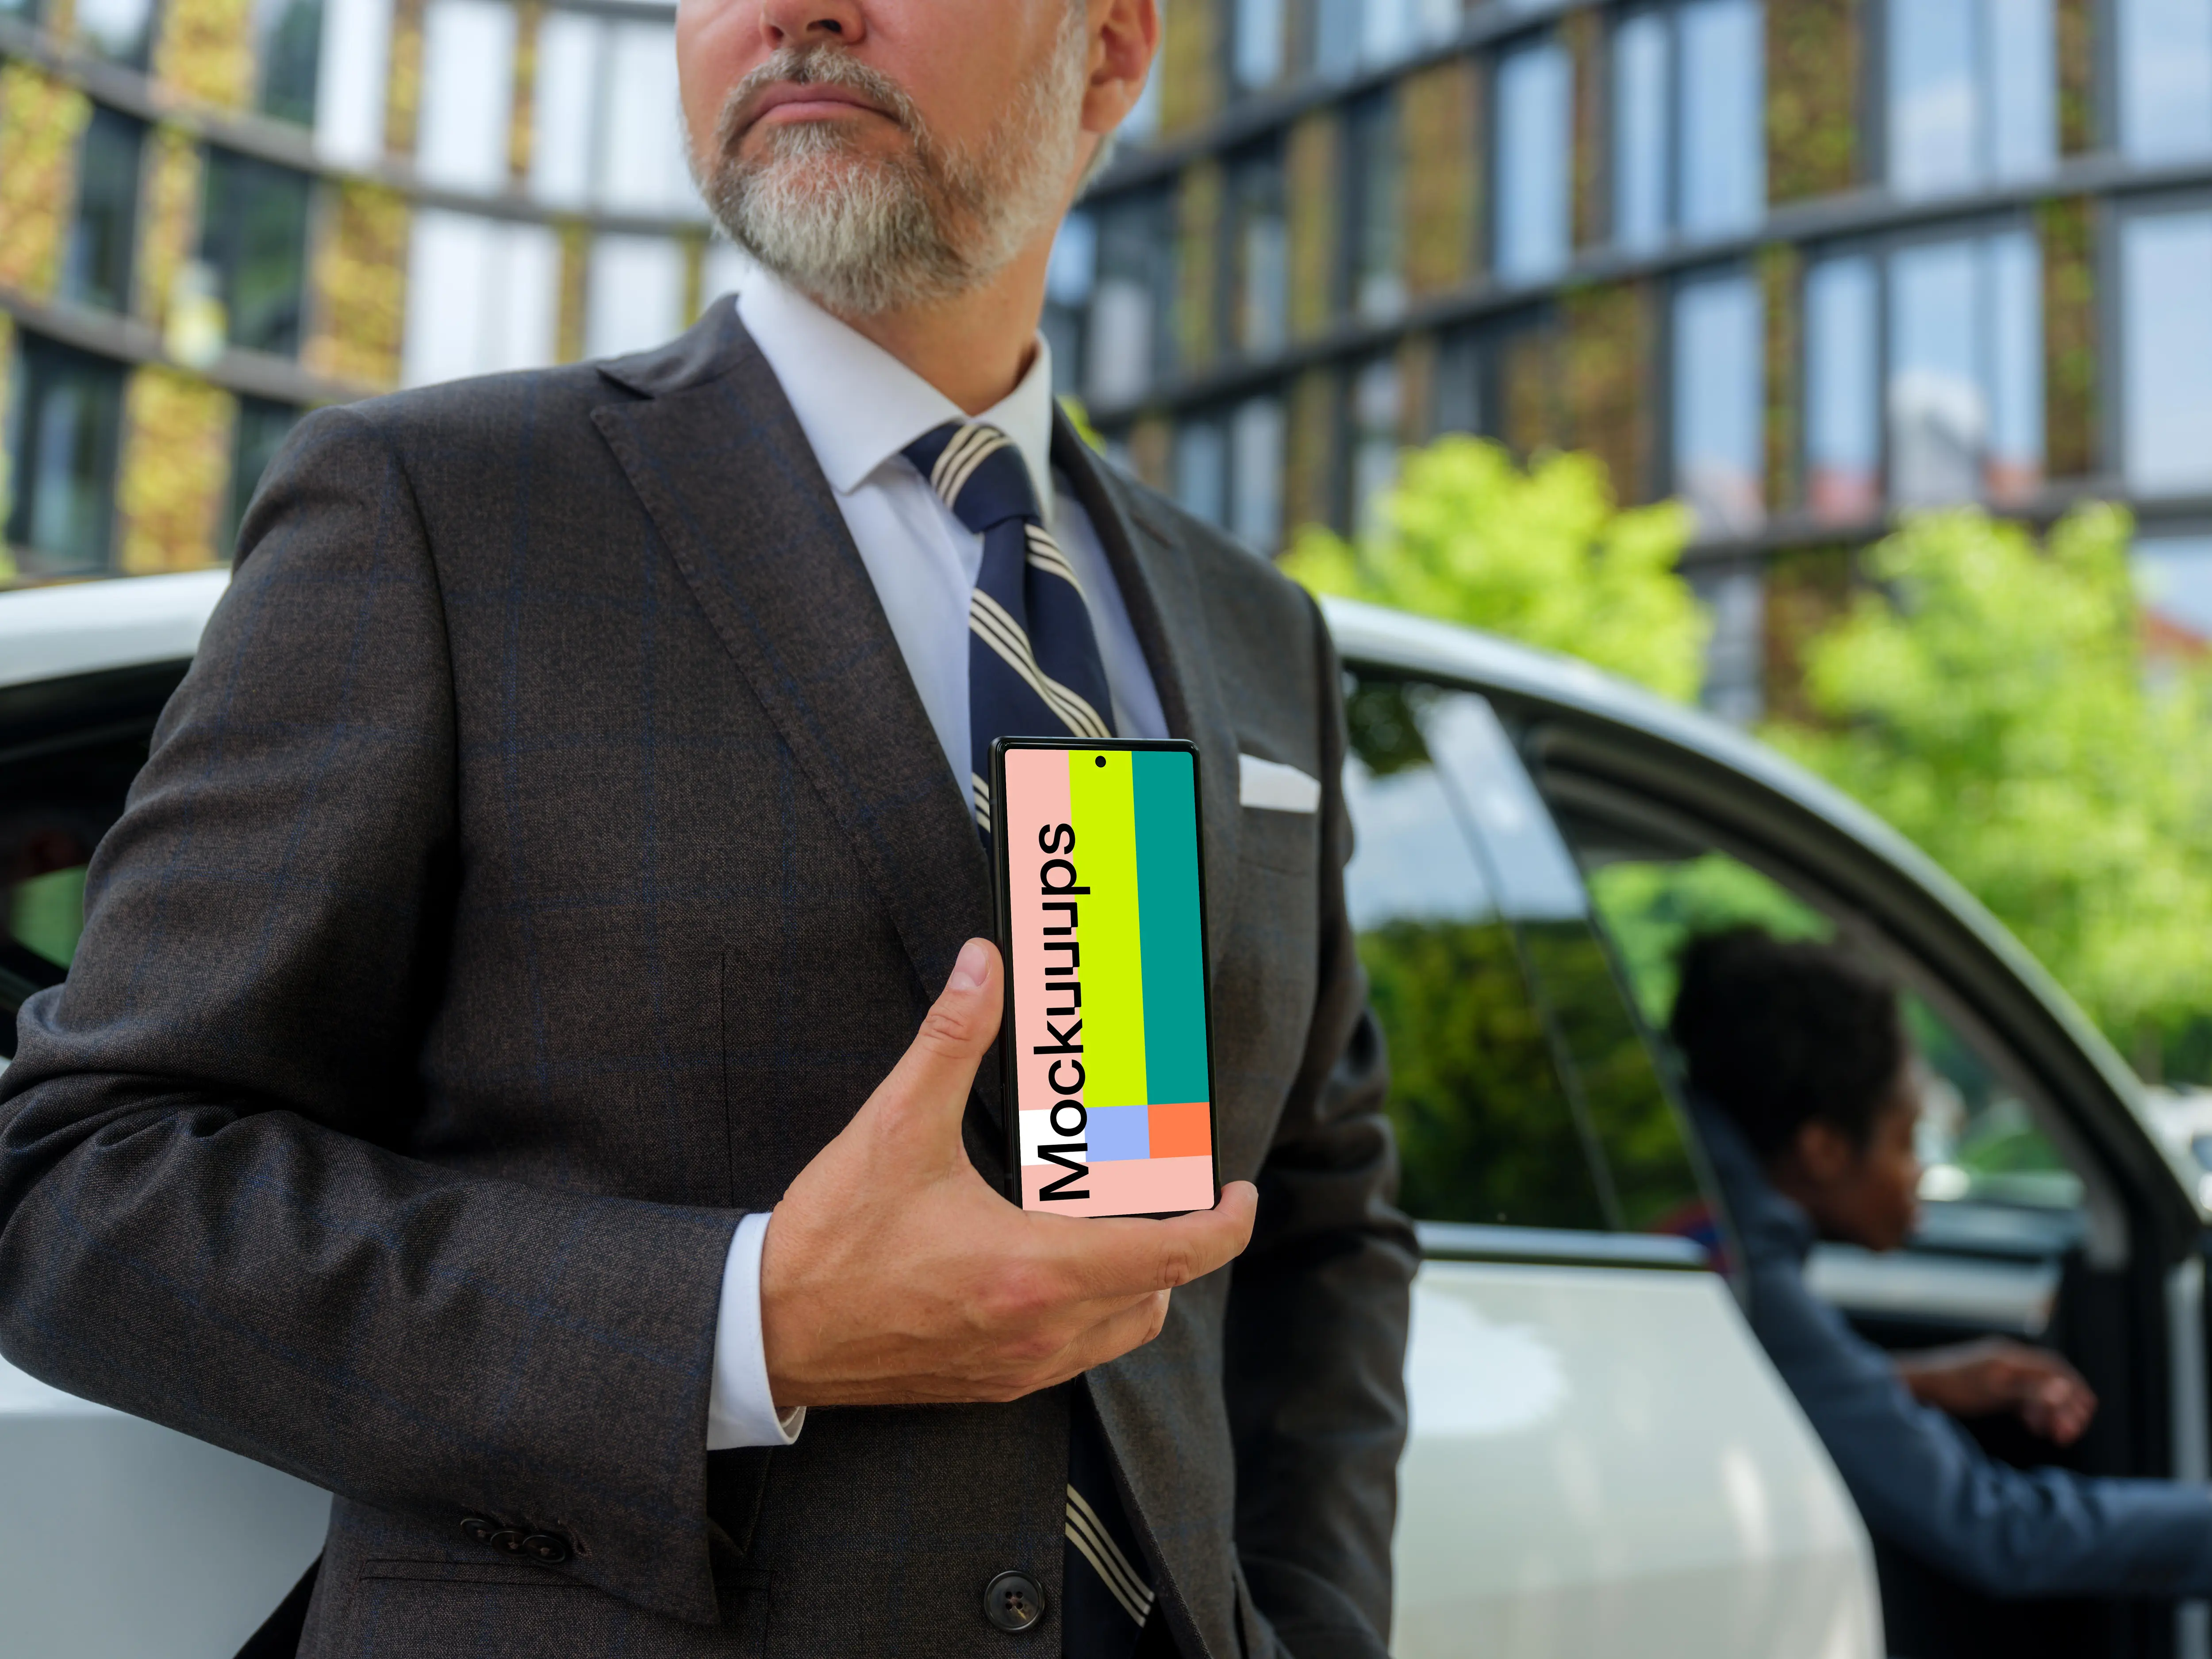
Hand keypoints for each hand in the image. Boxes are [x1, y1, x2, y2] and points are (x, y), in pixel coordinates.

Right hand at [758, 938, 1258, 1407]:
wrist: (765, 1331)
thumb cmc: (831, 1237)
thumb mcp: (894, 1126)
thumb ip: (950, 1038)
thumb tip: (981, 964)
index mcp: (1034, 1270)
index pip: (1173, 1258)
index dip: (1225, 1226)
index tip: (1241, 1193)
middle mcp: (1039, 1331)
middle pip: (1157, 1297)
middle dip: (1176, 1247)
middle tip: (1163, 1195)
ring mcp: (1017, 1367)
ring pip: (1121, 1333)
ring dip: (1136, 1284)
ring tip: (1110, 1225)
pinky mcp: (989, 1385)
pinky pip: (1074, 1356)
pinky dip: (1088, 1313)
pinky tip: (1051, 1265)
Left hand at [1896, 1337, 2097, 1445]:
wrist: (1918, 1384)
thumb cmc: (1954, 1388)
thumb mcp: (1994, 1392)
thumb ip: (2030, 1391)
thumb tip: (2064, 1390)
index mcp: (2011, 1357)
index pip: (2056, 1368)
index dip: (2075, 1389)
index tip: (2087, 1414)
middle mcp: (2007, 1359)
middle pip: (2049, 1380)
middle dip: (2064, 1407)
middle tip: (2070, 1434)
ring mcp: (1998, 1369)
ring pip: (2035, 1389)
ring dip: (2049, 1412)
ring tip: (2054, 1436)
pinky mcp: (1990, 1381)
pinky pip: (2020, 1394)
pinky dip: (2031, 1410)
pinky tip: (2033, 1427)